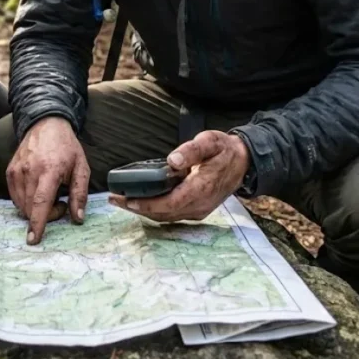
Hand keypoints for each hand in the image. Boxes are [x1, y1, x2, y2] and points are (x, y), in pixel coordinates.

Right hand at [6, 117, 89, 244]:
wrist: (46, 124)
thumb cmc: (67, 147)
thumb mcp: (82, 167)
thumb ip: (80, 194)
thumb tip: (77, 219)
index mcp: (49, 170)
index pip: (41, 202)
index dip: (37, 223)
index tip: (34, 239)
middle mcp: (30, 170)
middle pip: (30, 207)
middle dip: (45, 216)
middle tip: (61, 204)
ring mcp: (17, 170)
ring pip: (21, 204)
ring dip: (35, 209)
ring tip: (50, 196)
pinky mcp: (10, 171)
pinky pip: (15, 196)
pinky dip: (25, 202)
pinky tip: (37, 192)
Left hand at [108, 131, 249, 222]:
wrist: (243, 162)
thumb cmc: (224, 150)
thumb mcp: (210, 141)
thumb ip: (192, 150)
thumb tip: (173, 160)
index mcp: (201, 188)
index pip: (169, 203)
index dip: (146, 204)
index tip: (127, 199)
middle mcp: (199, 204)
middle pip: (163, 213)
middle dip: (137, 208)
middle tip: (115, 199)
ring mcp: (199, 210)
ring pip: (166, 217)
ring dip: (143, 211)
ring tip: (122, 200)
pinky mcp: (197, 210)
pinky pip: (172, 214)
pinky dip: (155, 210)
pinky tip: (141, 201)